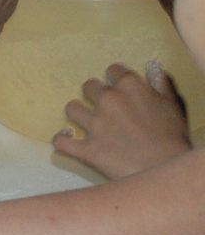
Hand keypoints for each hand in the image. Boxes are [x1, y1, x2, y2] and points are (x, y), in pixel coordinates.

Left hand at [54, 61, 190, 178]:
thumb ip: (160, 83)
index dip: (115, 78)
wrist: (165, 169)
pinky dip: (61, 140)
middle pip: (89, 87)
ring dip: (78, 113)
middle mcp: (107, 101)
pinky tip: (67, 138)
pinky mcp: (86, 148)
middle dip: (95, 94)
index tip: (118, 86)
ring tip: (86, 120)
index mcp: (129, 87)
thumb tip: (151, 66)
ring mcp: (94, 124)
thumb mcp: (172, 105)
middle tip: (104, 105)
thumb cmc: (173, 137)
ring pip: (71, 108)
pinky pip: (60, 141)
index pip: (113, 70)